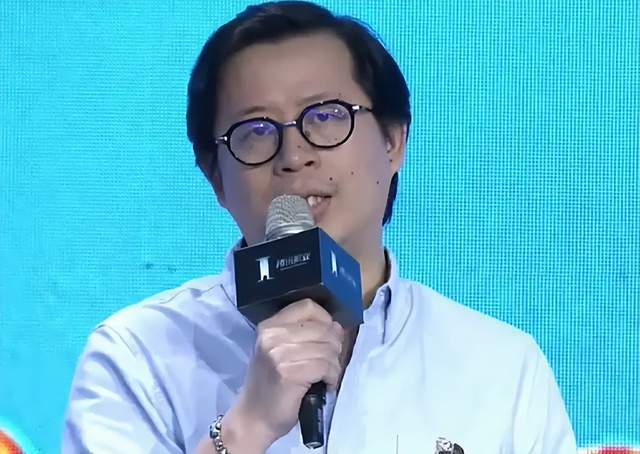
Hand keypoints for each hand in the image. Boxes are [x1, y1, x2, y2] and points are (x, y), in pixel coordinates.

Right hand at [224, 299, 343, 450]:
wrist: (254, 418)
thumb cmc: (270, 385)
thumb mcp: (278, 350)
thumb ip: (302, 334)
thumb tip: (337, 326)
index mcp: (269, 326)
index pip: (308, 306)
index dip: (325, 319)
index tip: (328, 336)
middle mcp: (272, 336)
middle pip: (323, 328)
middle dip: (334, 346)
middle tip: (329, 362)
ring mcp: (280, 354)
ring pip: (328, 348)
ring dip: (334, 364)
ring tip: (326, 375)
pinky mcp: (290, 373)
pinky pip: (326, 366)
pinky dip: (331, 376)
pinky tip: (324, 384)